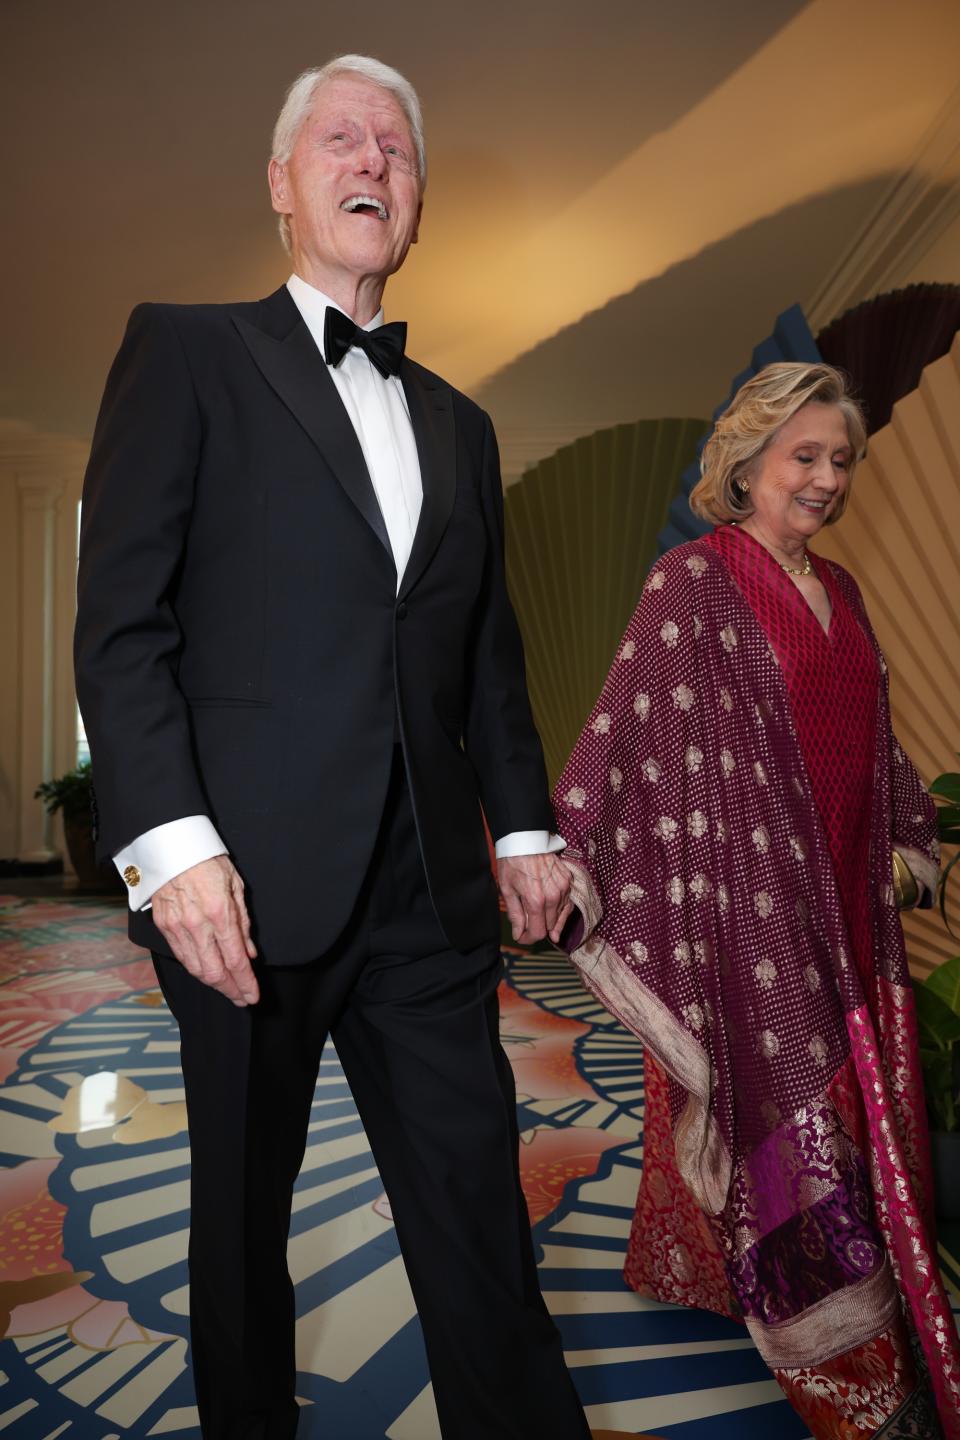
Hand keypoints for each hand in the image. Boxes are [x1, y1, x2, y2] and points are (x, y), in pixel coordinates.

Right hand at [152, 855, 258, 1005]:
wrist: (171, 846)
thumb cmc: (207, 860)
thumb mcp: (236, 886)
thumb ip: (243, 922)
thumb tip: (249, 952)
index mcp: (220, 912)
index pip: (235, 960)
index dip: (246, 983)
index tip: (254, 995)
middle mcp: (197, 925)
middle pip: (214, 972)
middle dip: (231, 991)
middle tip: (243, 999)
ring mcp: (177, 927)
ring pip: (196, 969)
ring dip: (214, 985)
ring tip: (228, 991)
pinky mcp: (163, 926)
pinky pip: (181, 956)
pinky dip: (196, 970)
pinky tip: (207, 974)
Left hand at [497, 852, 573, 944]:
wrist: (525, 838)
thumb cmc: (512, 862)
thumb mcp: (507, 890)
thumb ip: (516, 915)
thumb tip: (519, 934)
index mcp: (536, 901)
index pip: (538, 932)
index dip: (528, 938)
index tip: (521, 937)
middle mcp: (553, 896)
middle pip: (550, 927)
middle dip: (537, 930)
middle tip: (525, 928)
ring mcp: (563, 887)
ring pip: (560, 916)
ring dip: (550, 921)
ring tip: (537, 919)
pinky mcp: (568, 880)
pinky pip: (567, 902)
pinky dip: (559, 909)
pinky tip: (551, 911)